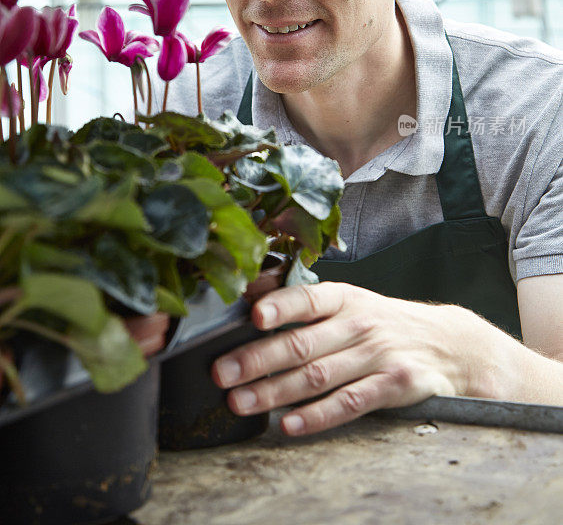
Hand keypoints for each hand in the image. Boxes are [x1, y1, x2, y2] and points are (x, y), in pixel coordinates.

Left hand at [212, 282, 474, 436]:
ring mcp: (376, 354)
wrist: (449, 343)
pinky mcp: (393, 384)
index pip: (306, 299)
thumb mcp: (350, 301)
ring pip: (317, 376)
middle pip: (301, 343)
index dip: (278, 307)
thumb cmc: (383, 322)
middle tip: (222, 373)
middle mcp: (358, 323)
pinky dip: (317, 416)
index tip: (252, 317)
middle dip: (257, 359)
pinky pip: (349, 403)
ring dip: (274, 392)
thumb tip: (251, 292)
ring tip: (240, 403)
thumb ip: (304, 302)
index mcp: (342, 298)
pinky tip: (290, 424)